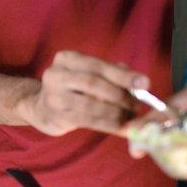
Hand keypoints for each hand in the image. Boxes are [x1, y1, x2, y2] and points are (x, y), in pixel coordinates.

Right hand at [15, 51, 146, 135]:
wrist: (41, 108)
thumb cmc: (73, 88)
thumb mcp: (89, 74)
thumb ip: (113, 74)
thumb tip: (140, 84)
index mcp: (67, 59)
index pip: (98, 65)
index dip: (123, 75)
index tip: (145, 83)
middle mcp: (56, 74)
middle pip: (93, 82)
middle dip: (120, 95)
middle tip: (138, 105)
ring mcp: (54, 96)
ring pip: (90, 104)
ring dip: (116, 113)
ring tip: (131, 118)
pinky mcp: (56, 116)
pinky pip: (87, 121)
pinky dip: (108, 125)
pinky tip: (121, 128)